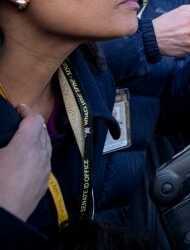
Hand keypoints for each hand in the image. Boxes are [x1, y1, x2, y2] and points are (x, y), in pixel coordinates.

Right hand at [0, 105, 51, 220]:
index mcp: (26, 145)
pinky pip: (45, 162)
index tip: (17, 109)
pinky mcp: (44, 184)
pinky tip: (27, 161)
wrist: (3, 219)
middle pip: (42, 132)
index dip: (26, 111)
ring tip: (23, 141)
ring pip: (46, 147)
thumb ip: (0, 142)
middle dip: (32, 124)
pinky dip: (39, 155)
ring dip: (37, 140)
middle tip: (19, 123)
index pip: (34, 119)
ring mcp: (45, 170)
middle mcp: (41, 155)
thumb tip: (4, 142)